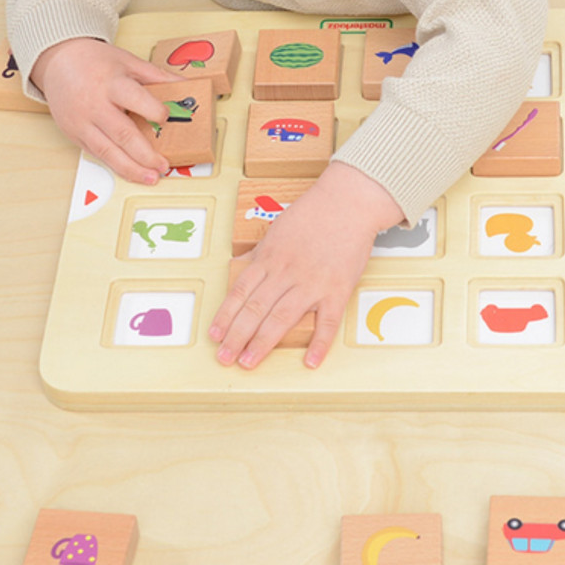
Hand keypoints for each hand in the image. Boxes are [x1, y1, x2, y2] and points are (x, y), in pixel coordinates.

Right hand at [30, 37, 179, 183]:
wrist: (58, 61)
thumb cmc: (94, 61)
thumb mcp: (128, 61)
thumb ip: (157, 76)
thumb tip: (187, 85)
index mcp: (111, 83)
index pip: (134, 99)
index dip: (153, 111)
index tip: (166, 118)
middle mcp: (95, 105)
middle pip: (122, 133)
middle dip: (145, 154)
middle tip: (163, 165)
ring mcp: (82, 122)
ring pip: (107, 151)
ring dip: (131, 169)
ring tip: (151, 178)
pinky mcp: (74, 134)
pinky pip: (96, 154)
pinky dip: (115, 165)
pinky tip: (131, 172)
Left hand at [210, 162, 402, 370]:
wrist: (349, 202)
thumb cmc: (313, 214)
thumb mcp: (276, 230)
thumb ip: (260, 254)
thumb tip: (240, 268)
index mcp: (269, 257)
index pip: (240, 291)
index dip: (225, 316)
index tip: (215, 335)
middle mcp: (286, 272)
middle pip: (256, 308)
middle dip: (237, 336)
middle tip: (225, 357)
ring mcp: (312, 282)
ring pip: (282, 317)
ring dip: (263, 342)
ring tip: (249, 362)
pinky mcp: (338, 289)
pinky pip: (328, 322)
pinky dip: (319, 343)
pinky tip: (310, 361)